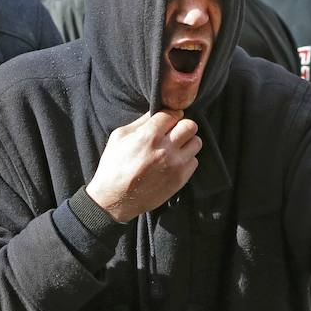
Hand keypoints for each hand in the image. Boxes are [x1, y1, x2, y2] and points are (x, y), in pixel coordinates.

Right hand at [86, 111, 201, 222]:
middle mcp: (165, 149)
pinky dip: (186, 159)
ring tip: (175, 147)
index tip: (168, 120)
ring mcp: (175, 164)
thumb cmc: (113, 166)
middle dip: (182, 126)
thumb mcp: (119, 137)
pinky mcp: (181, 178)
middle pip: (190, 125)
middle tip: (174, 132)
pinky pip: (194, 161)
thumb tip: (157, 111)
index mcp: (149, 135)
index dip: (170, 115)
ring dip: (187, 142)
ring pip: (196, 142)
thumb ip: (140, 122)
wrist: (115, 199)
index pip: (173, 113)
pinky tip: (174, 162)